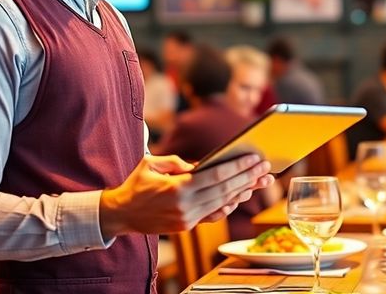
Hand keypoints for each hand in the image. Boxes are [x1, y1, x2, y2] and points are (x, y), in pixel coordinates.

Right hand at [100, 154, 273, 236]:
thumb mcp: (151, 164)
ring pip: (222, 204)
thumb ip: (177, 162)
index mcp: (177, 188)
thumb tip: (200, 165)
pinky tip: (240, 196)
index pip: (215, 176)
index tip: (254, 158)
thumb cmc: (136, 184)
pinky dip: (228, 206)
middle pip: (224, 190)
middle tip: (265, 168)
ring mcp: (186, 219)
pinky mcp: (186, 227)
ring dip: (243, 191)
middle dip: (248, 178)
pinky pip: (213, 215)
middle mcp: (184, 206)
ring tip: (259, 180)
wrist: (120, 214)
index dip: (237, 167)